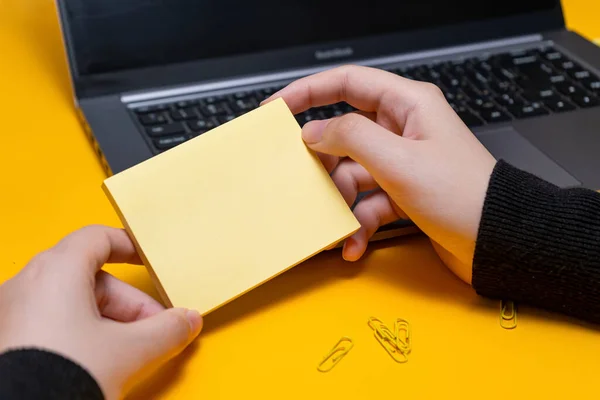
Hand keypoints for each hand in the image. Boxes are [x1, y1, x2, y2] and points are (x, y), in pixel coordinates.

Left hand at [0, 225, 202, 398]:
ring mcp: (12, 314)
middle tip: (154, 328)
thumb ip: (166, 330)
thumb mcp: (130, 351)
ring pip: (72, 304)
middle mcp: (28, 285)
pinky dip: (82, 335)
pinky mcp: (8, 340)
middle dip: (129, 304)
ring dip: (109, 323)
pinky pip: (52, 324)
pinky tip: (98, 363)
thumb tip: (185, 322)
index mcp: (56, 271)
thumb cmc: (58, 377)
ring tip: (130, 353)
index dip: (129, 246)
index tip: (148, 259)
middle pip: (91, 278)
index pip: (97, 238)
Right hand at [264, 65, 495, 283]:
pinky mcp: (404, 194)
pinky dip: (358, 223)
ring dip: (342, 203)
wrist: (500, 244)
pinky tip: (354, 244)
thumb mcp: (400, 161)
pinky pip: (368, 203)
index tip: (277, 109)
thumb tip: (314, 131)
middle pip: (345, 134)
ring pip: (353, 174)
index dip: (308, 91)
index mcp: (407, 106)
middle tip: (304, 179)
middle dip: (325, 162)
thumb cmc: (464, 196)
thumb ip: (351, 137)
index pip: (347, 83)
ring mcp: (403, 164)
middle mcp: (404, 130)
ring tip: (339, 226)